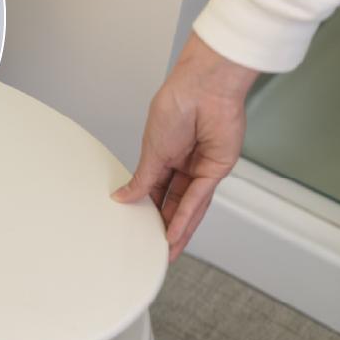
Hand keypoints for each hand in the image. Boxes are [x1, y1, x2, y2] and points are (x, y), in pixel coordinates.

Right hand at [112, 32, 259, 260]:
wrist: (202, 88)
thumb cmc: (176, 105)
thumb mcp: (151, 150)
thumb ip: (141, 180)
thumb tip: (123, 196)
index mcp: (165, 156)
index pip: (155, 191)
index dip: (147, 211)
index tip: (138, 230)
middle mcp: (185, 164)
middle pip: (173, 202)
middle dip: (164, 227)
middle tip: (155, 250)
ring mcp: (202, 168)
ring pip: (188, 205)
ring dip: (177, 229)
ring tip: (166, 250)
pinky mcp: (217, 169)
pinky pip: (199, 198)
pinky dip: (186, 216)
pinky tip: (175, 232)